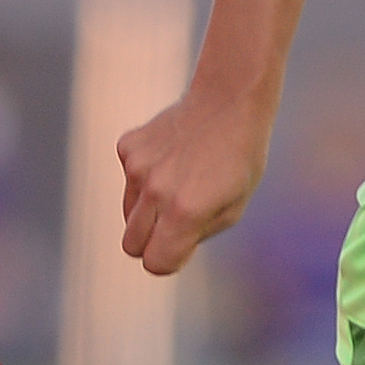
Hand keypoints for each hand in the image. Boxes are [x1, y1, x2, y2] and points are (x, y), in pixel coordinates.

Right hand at [117, 89, 271, 277]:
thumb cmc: (238, 159)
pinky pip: (128, 181)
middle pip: (132, 245)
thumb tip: (163, 252)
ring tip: (179, 185)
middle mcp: (156, 191)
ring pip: (128, 214)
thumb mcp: (232, 209)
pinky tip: (170, 159)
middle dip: (151, 242)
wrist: (228, 102)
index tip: (180, 248)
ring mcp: (137, 167)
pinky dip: (144, 178)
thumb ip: (195, 238)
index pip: (155, 263)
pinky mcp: (127, 147)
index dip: (168, 261)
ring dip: (148, 210)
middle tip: (175, 224)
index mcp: (185, 212)